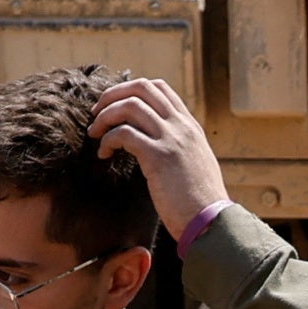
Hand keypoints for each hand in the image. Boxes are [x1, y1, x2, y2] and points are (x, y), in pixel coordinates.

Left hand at [95, 73, 233, 247]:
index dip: (131, 91)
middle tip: (97, 113)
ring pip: (129, 106)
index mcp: (189, 126)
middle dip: (113, 95)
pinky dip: (107, 140)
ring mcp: (170, 138)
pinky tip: (104, 155)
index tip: (116, 107)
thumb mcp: (195, 164)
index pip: (159, 88)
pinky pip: (123, 133)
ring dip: (105, 116)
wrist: (212, 221)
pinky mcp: (158, 156)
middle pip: (141, 87)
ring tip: (95, 133)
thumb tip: (157, 146)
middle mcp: (181, 126)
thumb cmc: (201, 202)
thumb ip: (180, 148)